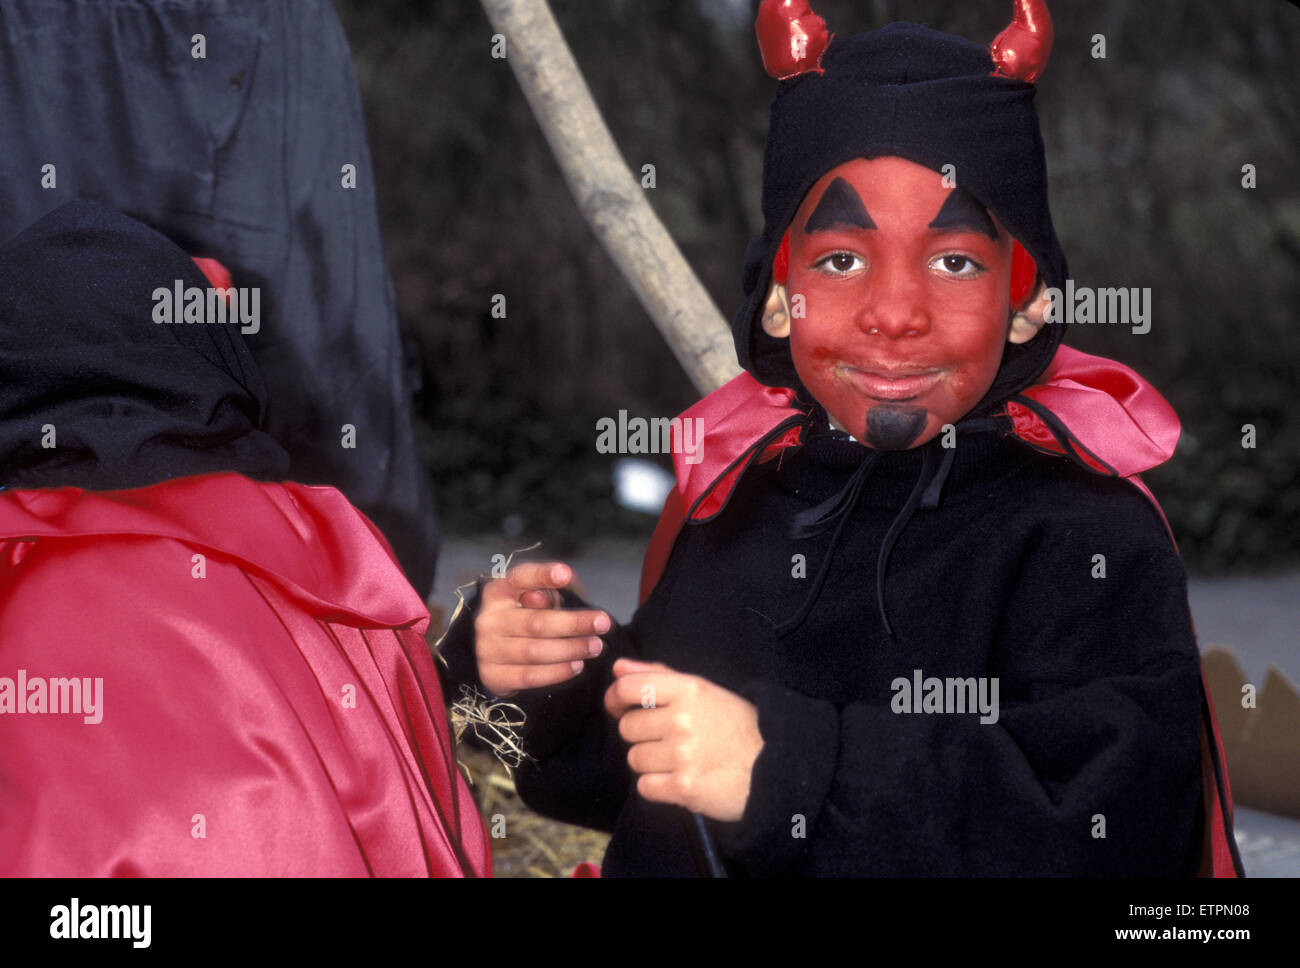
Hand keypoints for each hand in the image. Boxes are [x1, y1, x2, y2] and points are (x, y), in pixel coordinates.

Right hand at [474, 562, 610, 697]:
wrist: (494, 653)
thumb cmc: (524, 617)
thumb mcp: (534, 598)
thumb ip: (549, 591)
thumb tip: (556, 588)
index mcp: (498, 592)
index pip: (519, 579)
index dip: (541, 576)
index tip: (565, 574)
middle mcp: (488, 619)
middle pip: (535, 622)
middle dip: (574, 623)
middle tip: (603, 623)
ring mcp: (487, 649)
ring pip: (534, 652)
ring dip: (570, 649)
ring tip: (595, 646)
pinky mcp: (492, 676)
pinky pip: (529, 676)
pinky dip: (556, 672)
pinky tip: (577, 666)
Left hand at [605, 658, 763, 822]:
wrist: (774, 767)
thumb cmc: (736, 726)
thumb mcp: (703, 691)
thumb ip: (658, 676)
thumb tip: (619, 668)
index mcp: (688, 690)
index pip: (628, 688)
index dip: (615, 698)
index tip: (620, 707)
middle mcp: (683, 719)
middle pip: (628, 727)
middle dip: (642, 735)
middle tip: (668, 738)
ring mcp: (682, 754)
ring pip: (635, 759)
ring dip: (651, 763)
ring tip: (679, 760)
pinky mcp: (684, 787)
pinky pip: (645, 786)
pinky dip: (658, 786)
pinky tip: (679, 779)